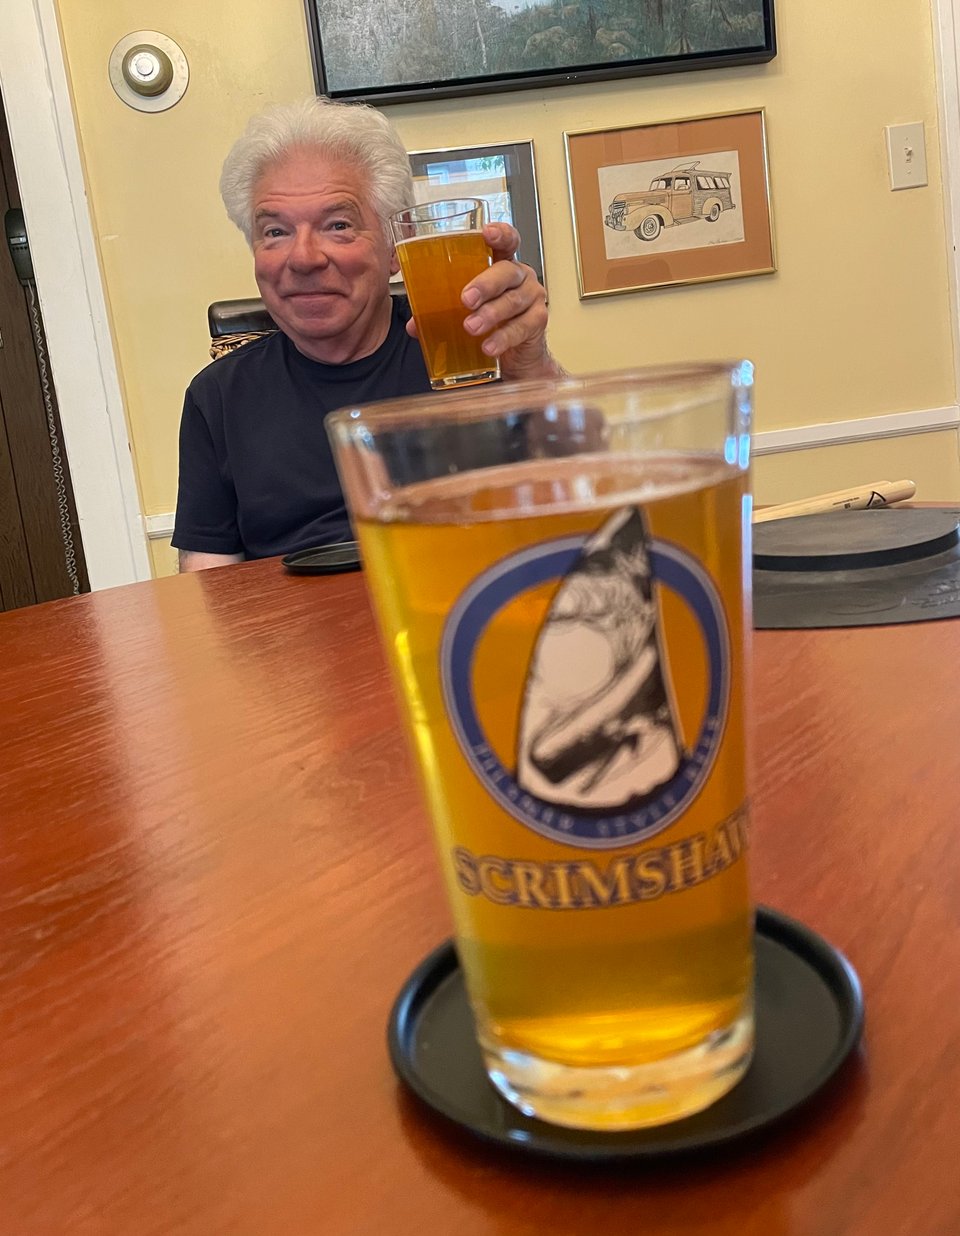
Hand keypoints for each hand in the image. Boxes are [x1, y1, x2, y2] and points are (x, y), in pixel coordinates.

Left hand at [405, 222, 563, 382]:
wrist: (516, 356)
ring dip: (491, 313)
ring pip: (513, 300)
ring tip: (471, 326)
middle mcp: (519, 277)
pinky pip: (522, 327)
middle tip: (466, 299)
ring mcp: (532, 298)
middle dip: (486, 284)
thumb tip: (414, 325)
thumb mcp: (466, 312)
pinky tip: (489, 346)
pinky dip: (503, 337)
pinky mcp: (538, 322)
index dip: (500, 234)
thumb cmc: (491, 323)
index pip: (507, 240)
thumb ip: (442, 312)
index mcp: (501, 265)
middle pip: (506, 271)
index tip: (486, 233)